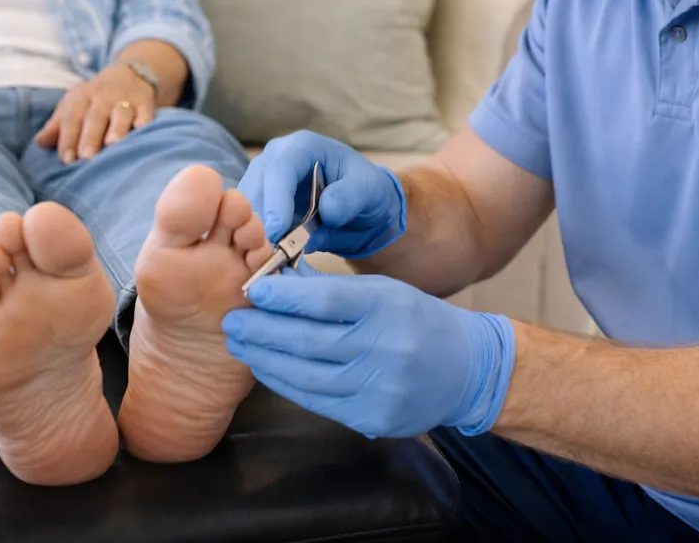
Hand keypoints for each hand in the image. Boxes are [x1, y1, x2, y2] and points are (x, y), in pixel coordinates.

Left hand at [35, 64, 155, 162]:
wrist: (128, 76)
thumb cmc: (93, 100)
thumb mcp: (72, 106)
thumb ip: (57, 126)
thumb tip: (40, 142)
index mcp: (80, 97)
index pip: (71, 117)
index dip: (68, 137)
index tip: (66, 159)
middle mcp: (103, 97)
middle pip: (95, 116)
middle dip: (90, 136)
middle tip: (86, 156)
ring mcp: (125, 100)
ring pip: (121, 113)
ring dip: (117, 128)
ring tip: (113, 144)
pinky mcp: (145, 103)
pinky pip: (145, 112)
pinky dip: (144, 121)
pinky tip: (141, 131)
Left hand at [223, 267, 515, 438]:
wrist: (467, 371)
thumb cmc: (417, 321)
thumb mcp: (383, 291)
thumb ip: (332, 289)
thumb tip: (278, 281)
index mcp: (389, 306)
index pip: (327, 299)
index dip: (284, 296)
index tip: (251, 291)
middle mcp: (386, 348)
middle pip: (310, 340)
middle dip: (262, 331)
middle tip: (231, 321)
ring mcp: (380, 387)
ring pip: (308, 375)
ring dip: (265, 360)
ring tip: (239, 345)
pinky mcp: (373, 417)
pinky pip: (318, 401)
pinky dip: (286, 384)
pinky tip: (265, 369)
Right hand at [239, 131, 405, 257]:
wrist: (360, 209)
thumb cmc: (365, 191)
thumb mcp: (368, 191)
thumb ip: (351, 197)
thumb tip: (327, 209)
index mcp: (302, 147)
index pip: (280, 169)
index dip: (276, 200)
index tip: (277, 232)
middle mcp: (275, 159)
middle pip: (253, 189)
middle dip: (257, 223)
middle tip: (267, 256)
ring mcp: (263, 182)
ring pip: (243, 209)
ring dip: (252, 236)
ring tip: (267, 263)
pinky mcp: (259, 205)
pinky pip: (247, 224)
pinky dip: (254, 244)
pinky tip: (265, 262)